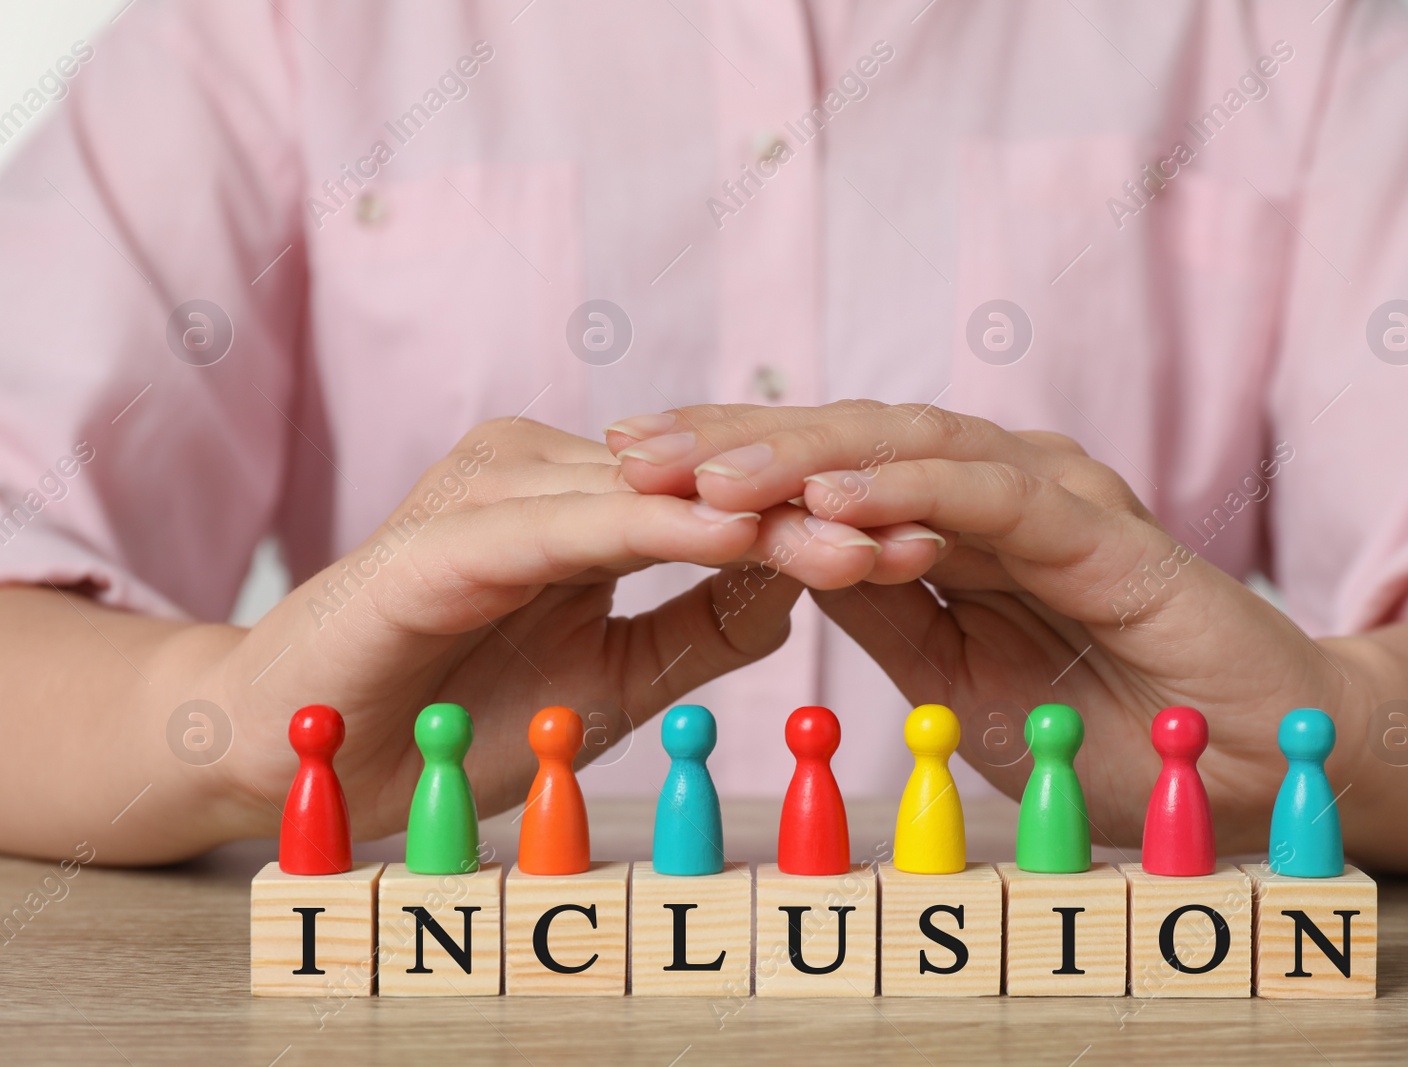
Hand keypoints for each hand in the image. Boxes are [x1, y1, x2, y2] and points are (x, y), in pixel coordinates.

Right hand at [193, 418, 899, 845]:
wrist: (305, 749)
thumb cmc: (455, 713)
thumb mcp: (611, 679)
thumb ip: (698, 630)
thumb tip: (792, 585)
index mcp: (585, 501)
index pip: (727, 506)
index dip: (826, 527)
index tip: (927, 548)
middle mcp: (545, 472)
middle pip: (708, 487)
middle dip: (820, 515)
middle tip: (933, 532)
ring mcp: (495, 493)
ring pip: (658, 496)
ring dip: (765, 520)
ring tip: (870, 542)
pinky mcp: (448, 535)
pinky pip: (575, 527)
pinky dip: (662, 531)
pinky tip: (740, 537)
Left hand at [607, 402, 1366, 853]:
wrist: (1249, 758)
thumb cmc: (1106, 723)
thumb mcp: (953, 680)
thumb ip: (883, 615)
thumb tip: (786, 567)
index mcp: (951, 521)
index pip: (821, 474)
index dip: (725, 468)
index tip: (625, 472)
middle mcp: (993, 487)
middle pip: (845, 441)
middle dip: (736, 441)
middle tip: (630, 444)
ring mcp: (1050, 494)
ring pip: (907, 448)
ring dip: (802, 454)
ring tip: (703, 468)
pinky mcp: (1102, 528)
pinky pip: (990, 496)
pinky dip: (909, 489)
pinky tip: (832, 496)